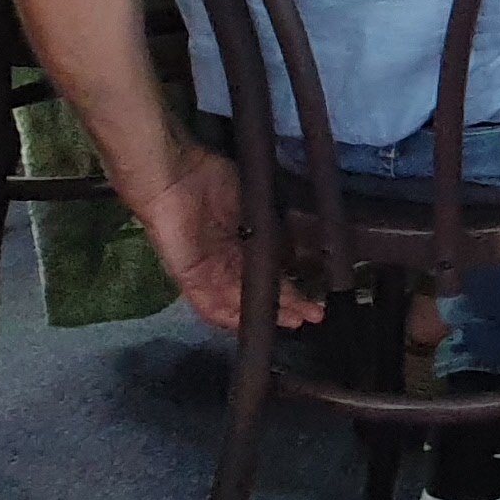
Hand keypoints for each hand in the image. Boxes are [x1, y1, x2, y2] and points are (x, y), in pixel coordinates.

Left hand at [137, 141, 320, 335]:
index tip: (321, 294)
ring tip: (295, 319)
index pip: (273, 271)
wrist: (178, 176)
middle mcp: (227, 262)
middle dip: (289, 304)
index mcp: (243, 243)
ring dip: (267, 313)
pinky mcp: (190, 278)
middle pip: (260, 291)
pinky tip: (255, 323)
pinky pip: (210, 306)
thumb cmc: (216, 180)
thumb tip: (319, 241)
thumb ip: (284, 226)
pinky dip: (232, 316)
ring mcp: (209, 272)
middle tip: (315, 313)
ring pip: (240, 302)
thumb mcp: (261, 205)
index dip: (296, 284)